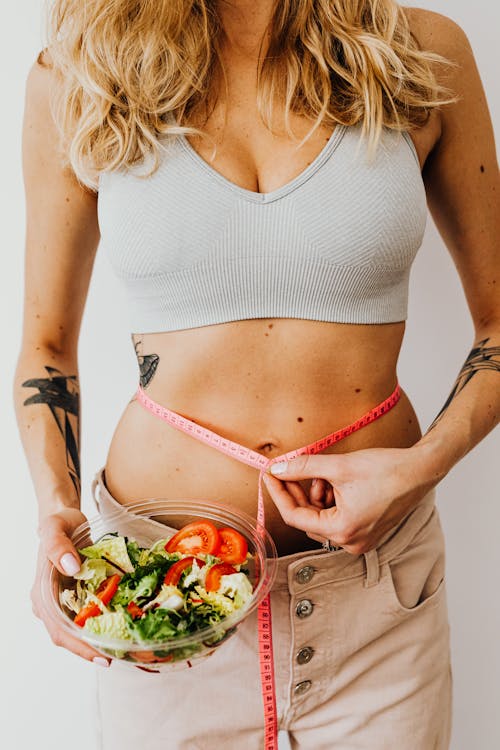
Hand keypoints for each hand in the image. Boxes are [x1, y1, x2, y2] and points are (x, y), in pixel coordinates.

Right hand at [32, 507, 110, 665]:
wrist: (64, 519)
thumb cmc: (59, 523)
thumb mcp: (55, 528)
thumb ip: (58, 546)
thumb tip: (70, 567)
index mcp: (42, 594)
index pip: (59, 630)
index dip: (80, 647)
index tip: (103, 656)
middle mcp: (51, 604)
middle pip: (70, 638)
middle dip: (94, 651)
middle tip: (123, 658)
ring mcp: (64, 602)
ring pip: (80, 631)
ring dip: (100, 642)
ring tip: (128, 651)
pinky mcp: (78, 597)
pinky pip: (90, 616)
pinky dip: (104, 626)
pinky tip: (124, 630)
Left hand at [262, 446, 436, 554]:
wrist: (420, 470)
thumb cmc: (386, 470)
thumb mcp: (338, 466)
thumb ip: (303, 468)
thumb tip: (277, 468)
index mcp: (342, 531)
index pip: (296, 517)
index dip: (279, 493)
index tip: (269, 474)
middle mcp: (350, 542)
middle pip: (308, 518)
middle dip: (299, 492)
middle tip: (291, 467)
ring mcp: (360, 539)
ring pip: (322, 516)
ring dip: (317, 494)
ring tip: (326, 472)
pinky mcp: (366, 530)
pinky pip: (336, 517)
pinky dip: (331, 499)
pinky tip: (336, 480)